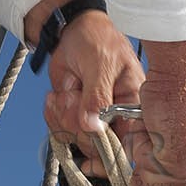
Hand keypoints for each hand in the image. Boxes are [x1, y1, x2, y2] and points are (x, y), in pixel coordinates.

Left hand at [28, 0, 144, 174]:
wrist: (71, 32)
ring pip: (74, 139)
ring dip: (62, 115)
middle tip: (74, 95)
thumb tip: (92, 126)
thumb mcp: (100, 63)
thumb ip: (97, 96)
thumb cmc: (96, 38)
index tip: (92, 152)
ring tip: (67, 90)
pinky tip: (57, 97)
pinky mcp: (74, 117)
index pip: (128, 142)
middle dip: (76, 121)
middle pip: (96, 145)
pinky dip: (52, 114)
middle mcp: (114, 117)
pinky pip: (59, 131)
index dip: (110, 153)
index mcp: (132, 104)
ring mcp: (92, 119)